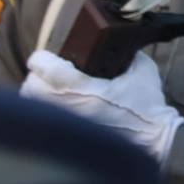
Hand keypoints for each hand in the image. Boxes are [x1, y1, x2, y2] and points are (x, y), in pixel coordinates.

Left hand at [22, 48, 183, 163]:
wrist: (152, 139)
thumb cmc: (147, 106)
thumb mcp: (143, 70)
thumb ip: (125, 54)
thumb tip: (112, 44)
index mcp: (83, 88)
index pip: (44, 68)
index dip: (43, 58)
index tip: (47, 57)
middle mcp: (68, 106)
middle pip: (31, 85)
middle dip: (39, 77)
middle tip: (51, 73)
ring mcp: (65, 123)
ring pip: (32, 103)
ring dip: (38, 93)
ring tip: (53, 90)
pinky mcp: (66, 137)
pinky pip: (42, 120)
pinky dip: (45, 110)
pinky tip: (59, 107)